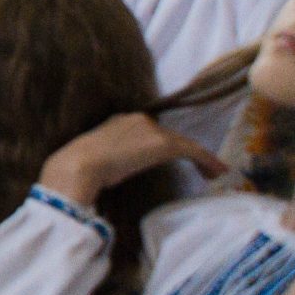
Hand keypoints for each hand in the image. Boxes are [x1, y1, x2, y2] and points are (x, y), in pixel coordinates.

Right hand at [39, 112, 224, 206]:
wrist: (77, 167)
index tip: (163, 160)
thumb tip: (109, 175)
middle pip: (167, 136)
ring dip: (199, 158)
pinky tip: (218, 173)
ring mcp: (151, 130)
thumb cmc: (76, 170)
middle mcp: (137, 119)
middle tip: (195, 168)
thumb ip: (106, 160)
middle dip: (181, 151)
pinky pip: (193, 151)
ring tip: (211, 172)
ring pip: (182, 143)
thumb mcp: (92, 160)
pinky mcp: (163, 143)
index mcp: (117, 121)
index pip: (147, 131)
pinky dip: (208, 161)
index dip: (159, 146)